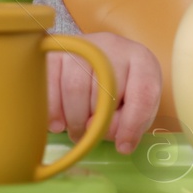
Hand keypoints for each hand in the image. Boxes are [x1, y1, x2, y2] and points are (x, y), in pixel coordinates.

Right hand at [46, 31, 159, 154]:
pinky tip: (59, 123)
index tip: (123, 146)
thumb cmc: (119, 87)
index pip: (142, 94)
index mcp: (142, 61)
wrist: (94, 57)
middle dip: (96, 124)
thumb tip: (101, 129)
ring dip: (74, 120)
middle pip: (105, 93)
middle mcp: (114, 47)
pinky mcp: (56, 51)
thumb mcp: (133, 105)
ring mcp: (83, 46)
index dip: (132, 125)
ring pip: (75, 89)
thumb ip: (127, 121)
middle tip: (90, 136)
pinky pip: (49, 85)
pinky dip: (53, 111)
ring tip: (77, 131)